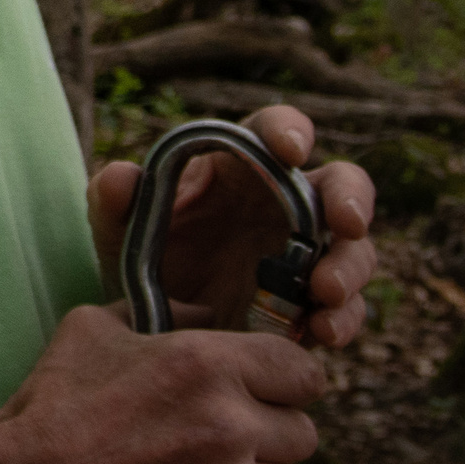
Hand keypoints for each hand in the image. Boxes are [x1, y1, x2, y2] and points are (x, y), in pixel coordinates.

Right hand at [0, 302, 324, 463]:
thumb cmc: (55, 407)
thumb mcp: (92, 330)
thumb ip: (157, 313)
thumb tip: (205, 312)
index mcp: (205, 364)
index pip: (303, 371)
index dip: (283, 379)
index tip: (263, 389)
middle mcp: (232, 425)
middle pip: (302, 431)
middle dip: (265, 430)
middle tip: (218, 435)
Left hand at [88, 105, 376, 345]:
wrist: (150, 322)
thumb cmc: (140, 254)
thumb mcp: (117, 228)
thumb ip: (111, 199)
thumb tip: (121, 174)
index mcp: (238, 165)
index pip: (273, 130)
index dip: (289, 131)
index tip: (290, 150)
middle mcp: (284, 202)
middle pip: (341, 184)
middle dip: (351, 199)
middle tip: (345, 224)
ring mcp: (307, 253)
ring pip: (353, 248)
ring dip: (348, 268)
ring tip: (324, 294)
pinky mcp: (315, 303)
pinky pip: (345, 307)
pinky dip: (342, 319)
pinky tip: (321, 333)